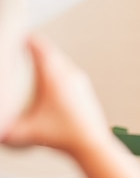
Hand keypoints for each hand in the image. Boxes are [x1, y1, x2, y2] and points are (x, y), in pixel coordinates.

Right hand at [1, 36, 111, 152]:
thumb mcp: (24, 134)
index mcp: (54, 76)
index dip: (25, 37)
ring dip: (46, 56)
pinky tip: (47, 75)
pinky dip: (55, 67)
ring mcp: (79, 80)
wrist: (92, 144)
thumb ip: (3, 132)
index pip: (39, 46)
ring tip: (30, 56)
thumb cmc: (62, 137)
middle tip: (18, 44)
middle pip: (49, 50)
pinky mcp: (85, 89)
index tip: (14, 34)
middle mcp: (69, 73)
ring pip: (60, 59)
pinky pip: (68, 70)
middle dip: (32, 45)